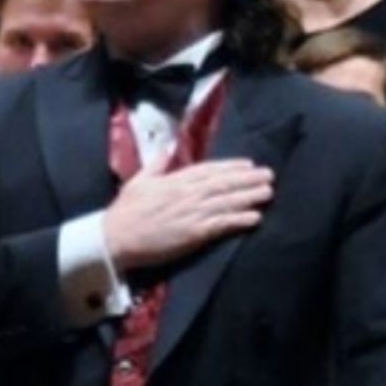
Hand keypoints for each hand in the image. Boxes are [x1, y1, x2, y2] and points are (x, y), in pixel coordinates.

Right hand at [103, 160, 273, 272]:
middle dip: (248, 179)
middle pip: (224, 184)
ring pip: (227, 202)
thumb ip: (156, 164)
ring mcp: (192, 213)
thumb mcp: (139, 180)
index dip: (231, 167)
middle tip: (269, 175)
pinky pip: (221, 225)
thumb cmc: (126, 210)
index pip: (209, 170)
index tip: (249, 164)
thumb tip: (167, 148)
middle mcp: (188, 193)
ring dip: (249, 197)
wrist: (116, 237)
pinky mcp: (194, 234)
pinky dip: (239, 220)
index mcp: (176, 180)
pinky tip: (255, 218)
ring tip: (268, 193)